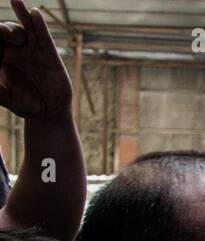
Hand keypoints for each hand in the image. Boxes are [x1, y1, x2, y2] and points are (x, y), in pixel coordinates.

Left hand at [0, 2, 73, 119]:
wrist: (48, 115)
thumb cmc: (25, 105)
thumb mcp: (7, 98)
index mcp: (3, 58)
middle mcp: (18, 51)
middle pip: (7, 32)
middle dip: (2, 27)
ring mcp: (34, 52)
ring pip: (25, 29)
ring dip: (20, 14)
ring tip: (15, 0)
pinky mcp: (50, 57)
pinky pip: (44, 38)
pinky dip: (40, 25)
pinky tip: (34, 12)